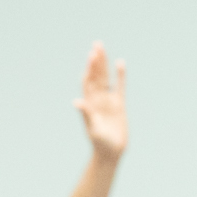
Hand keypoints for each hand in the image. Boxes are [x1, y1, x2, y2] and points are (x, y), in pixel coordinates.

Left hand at [75, 42, 127, 160]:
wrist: (111, 152)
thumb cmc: (99, 142)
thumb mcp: (92, 128)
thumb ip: (86, 114)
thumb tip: (76, 102)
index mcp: (90, 103)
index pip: (89, 81)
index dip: (90, 69)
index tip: (91, 56)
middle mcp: (98, 99)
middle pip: (97, 76)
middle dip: (96, 61)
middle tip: (97, 44)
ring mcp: (108, 101)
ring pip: (106, 78)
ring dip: (104, 65)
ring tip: (102, 49)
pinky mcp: (119, 105)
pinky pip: (120, 87)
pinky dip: (120, 76)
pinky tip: (120, 64)